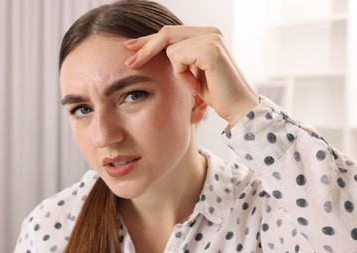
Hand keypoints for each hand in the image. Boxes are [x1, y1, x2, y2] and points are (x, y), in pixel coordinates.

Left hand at [124, 25, 258, 126]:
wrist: (237, 108)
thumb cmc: (216, 93)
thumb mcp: (192, 72)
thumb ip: (180, 58)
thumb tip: (153, 51)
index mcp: (206, 35)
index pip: (171, 33)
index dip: (149, 40)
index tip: (130, 47)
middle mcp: (210, 32)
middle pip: (166, 33)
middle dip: (145, 48)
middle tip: (129, 62)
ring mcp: (211, 38)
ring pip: (171, 49)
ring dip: (177, 72)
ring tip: (193, 86)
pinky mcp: (209, 48)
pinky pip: (178, 58)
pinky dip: (182, 76)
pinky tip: (197, 86)